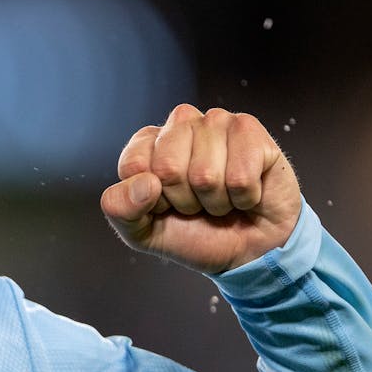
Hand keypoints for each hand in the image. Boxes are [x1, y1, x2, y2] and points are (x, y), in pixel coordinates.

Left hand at [100, 105, 302, 274]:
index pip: (133, 166)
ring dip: (215, 202)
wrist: (248, 249)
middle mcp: (181, 123)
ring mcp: (217, 122)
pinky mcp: (250, 131)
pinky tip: (246, 193)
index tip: (165, 205)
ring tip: (222, 199)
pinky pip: (240, 177)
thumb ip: (121, 210)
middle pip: (167, 168)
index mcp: (148, 142)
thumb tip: (146, 183)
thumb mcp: (142, 232)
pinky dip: (243, 198)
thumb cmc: (195, 234)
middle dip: (184, 201)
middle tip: (197, 204)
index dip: (150, 200)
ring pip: (205, 174)